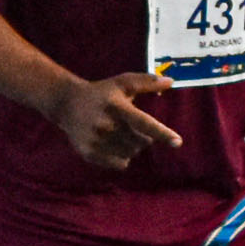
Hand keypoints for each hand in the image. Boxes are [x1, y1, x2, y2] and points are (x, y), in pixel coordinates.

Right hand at [49, 70, 180, 169]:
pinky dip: (121, 157)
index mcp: (116, 106)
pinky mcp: (89, 153)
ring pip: (131, 154)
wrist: (67, 103)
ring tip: (120, 134)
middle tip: (130, 126)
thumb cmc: (102, 92)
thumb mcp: (122, 83)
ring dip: (132, 147)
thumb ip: (147, 82)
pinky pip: (119, 164)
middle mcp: (106, 124)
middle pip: (141, 142)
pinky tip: (112, 144)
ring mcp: (96, 141)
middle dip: (143, 137)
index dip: (162, 133)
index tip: (177, 142)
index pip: (144, 122)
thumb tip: (170, 81)